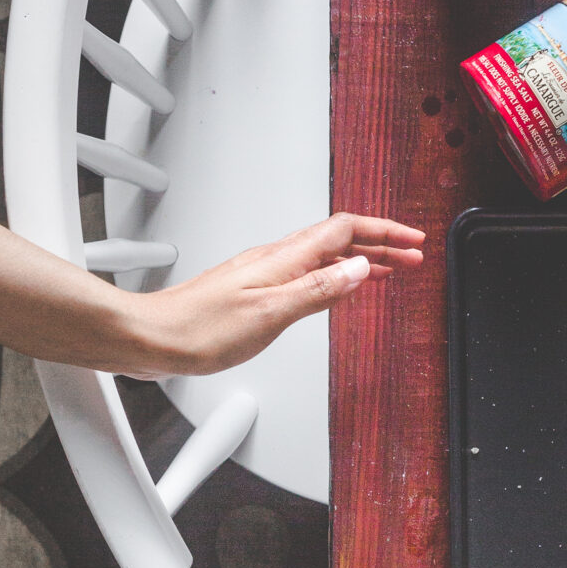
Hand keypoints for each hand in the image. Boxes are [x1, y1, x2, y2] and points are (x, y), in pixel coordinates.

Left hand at [124, 213, 423, 377]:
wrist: (153, 337)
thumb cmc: (200, 329)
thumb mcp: (270, 313)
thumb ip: (318, 290)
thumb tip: (359, 268)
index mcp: (283, 258)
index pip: (345, 230)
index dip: (384, 232)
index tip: (413, 242)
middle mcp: (275, 260)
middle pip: (338, 240)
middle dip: (380, 245)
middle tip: (412, 257)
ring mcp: (265, 274)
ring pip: (324, 256)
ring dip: (360, 259)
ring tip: (389, 269)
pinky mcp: (255, 291)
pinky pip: (308, 273)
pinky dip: (335, 275)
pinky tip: (338, 287)